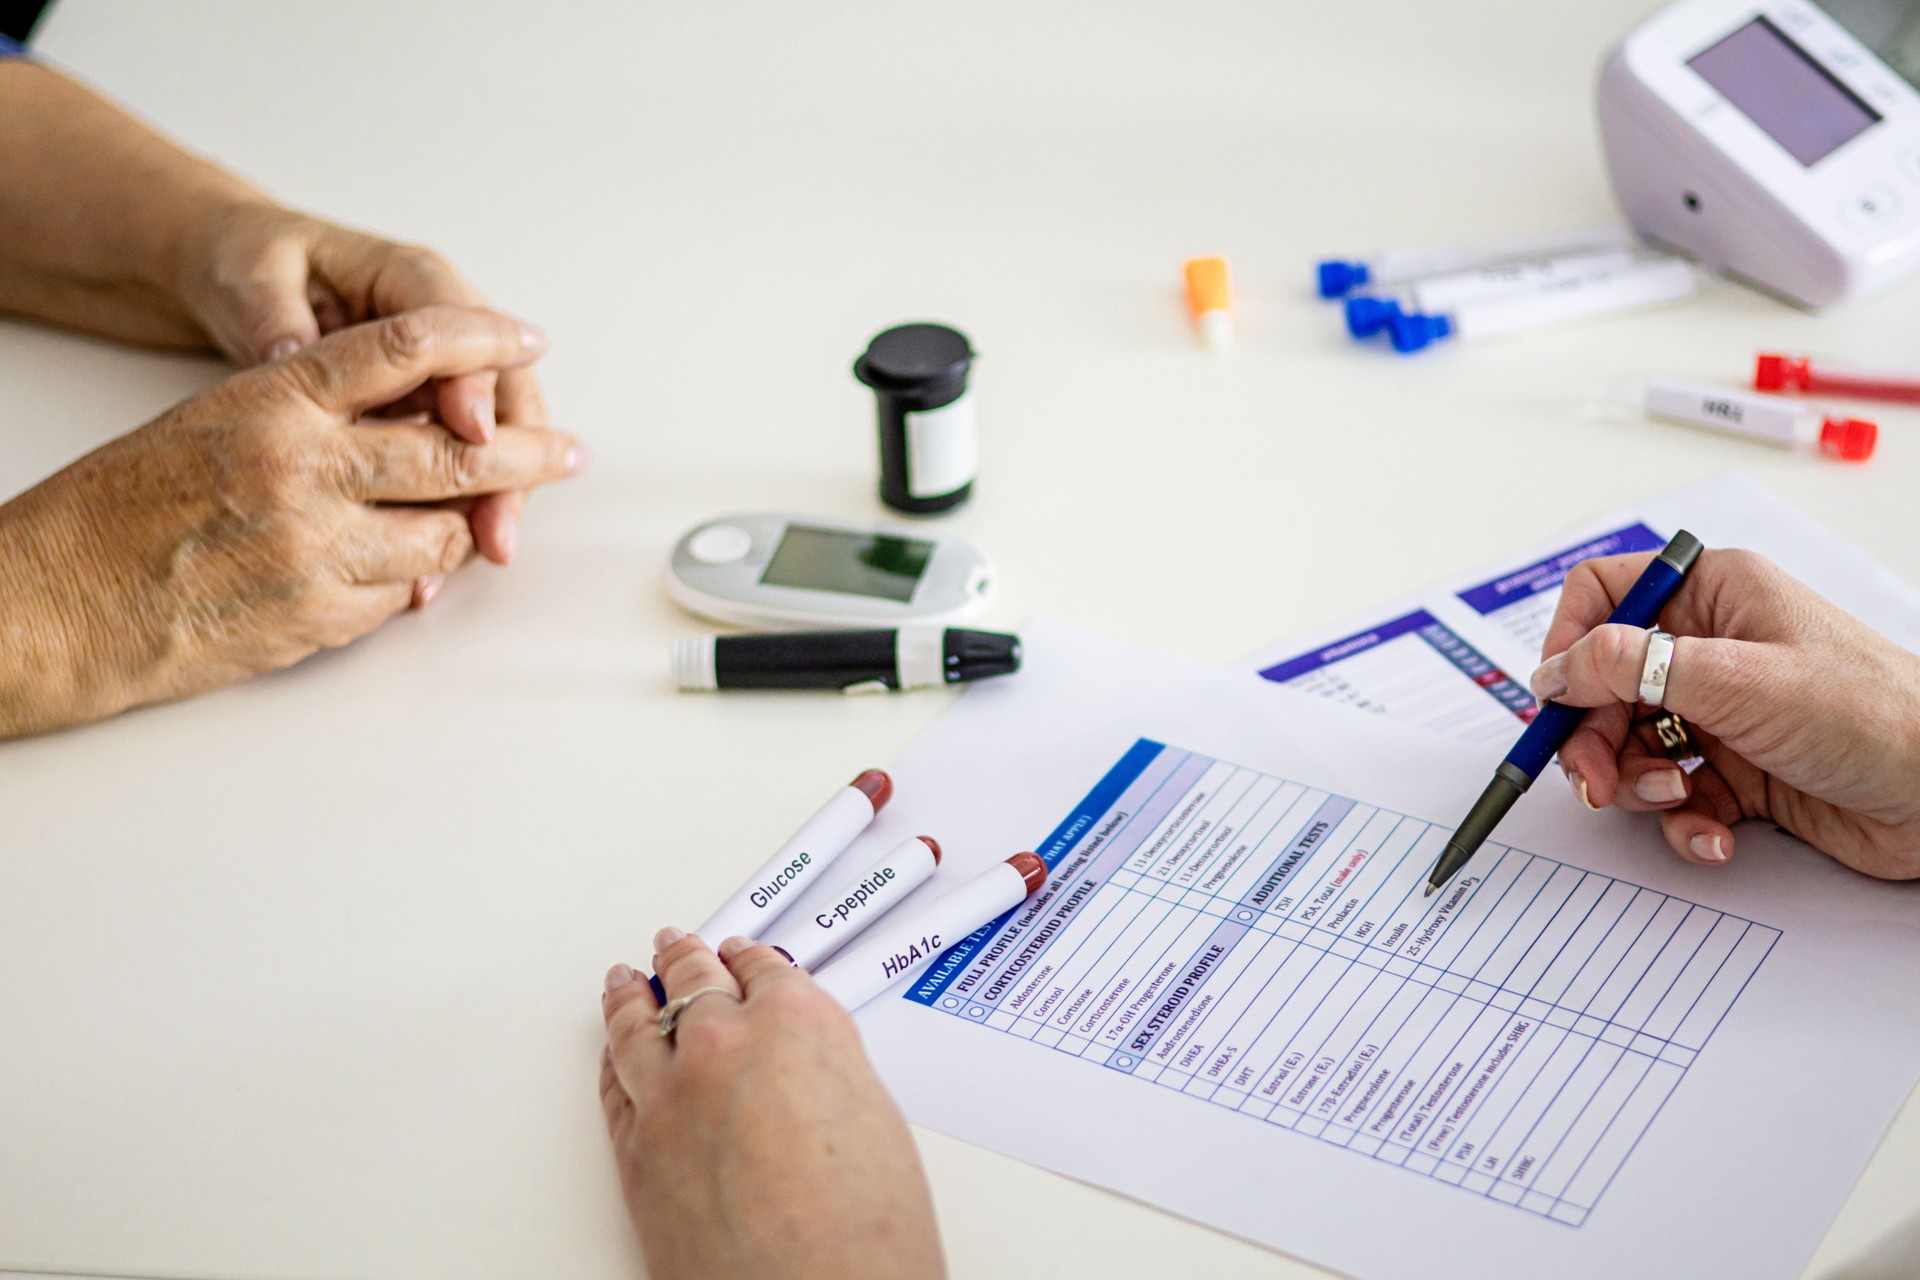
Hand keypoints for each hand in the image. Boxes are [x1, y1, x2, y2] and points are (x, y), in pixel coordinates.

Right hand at [0, 306, 583, 737]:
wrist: (50, 603)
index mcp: (273, 402)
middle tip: (568, 450)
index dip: (480, 340)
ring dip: (468, 529)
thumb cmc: (115, 512)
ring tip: (484, 523)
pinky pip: (401, 595)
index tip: (524, 338)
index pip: (405, 347)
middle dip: (528, 451)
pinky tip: (409, 572)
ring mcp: (315, 549)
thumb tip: (403, 421)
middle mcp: (304, 469)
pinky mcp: (316, 619)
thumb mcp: (209, 424)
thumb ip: (310, 417)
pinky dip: (414, 582)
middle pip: (456, 448)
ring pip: (445, 534)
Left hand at [175, 203, 547, 562]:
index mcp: (405, 276)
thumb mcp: (247, 276)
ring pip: (495, 435)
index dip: (473, 380)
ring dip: (496, 493)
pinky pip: (459, 459)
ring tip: (490, 549)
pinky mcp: (424, 411)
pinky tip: (449, 552)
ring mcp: (437, 372)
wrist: (236, 278)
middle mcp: (440, 327)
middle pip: (503, 390)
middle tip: (500, 520)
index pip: (458, 328)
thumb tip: (289, 349)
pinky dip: (460, 505)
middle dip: (511, 458)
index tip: (472, 432)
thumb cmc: (245, 267)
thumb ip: (271, 312)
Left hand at [600, 931, 945, 1279]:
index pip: (765, 969)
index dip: (751, 960)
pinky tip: (614, 1051)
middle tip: (679, 945)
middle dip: (687, 960)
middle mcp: (726, 1046)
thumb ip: (829, 1075)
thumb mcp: (875, 1122)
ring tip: (627, 980)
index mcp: (798, 1024)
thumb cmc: (864, 1233)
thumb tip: (806, 1075)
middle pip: (695, 982)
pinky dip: (613, 1060)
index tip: (745, 955)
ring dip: (632, 996)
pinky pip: (615, 1086)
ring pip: (637, 1025)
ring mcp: (671, 1096)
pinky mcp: (635, 1149)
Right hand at [1531, 548, 1919, 878]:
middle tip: (1595, 782)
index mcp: (1714, 595)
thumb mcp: (1736, 679)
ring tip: (1678, 799)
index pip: (1604, 597)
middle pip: (1604, 686)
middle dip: (1593, 739)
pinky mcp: (1739, 772)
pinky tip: (1717, 830)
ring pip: (1630, 746)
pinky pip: (1675, 796)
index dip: (1569, 644)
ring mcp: (1723, 712)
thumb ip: (1631, 669)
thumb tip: (1553, 671)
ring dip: (1639, 784)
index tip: (1558, 698)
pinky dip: (1683, 820)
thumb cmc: (1873, 714)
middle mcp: (1711, 649)